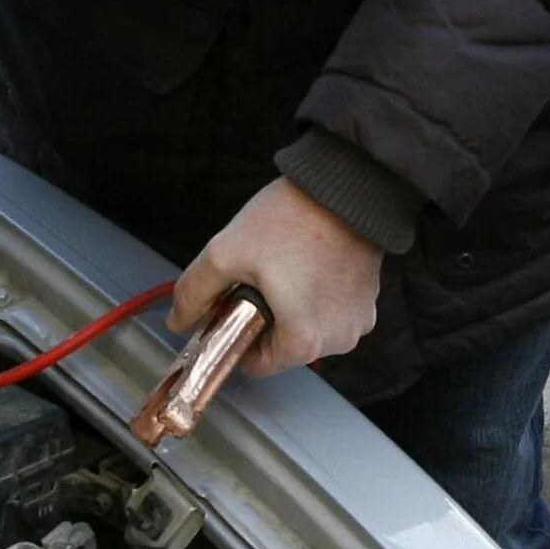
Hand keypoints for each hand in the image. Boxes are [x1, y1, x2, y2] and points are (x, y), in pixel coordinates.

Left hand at [170, 178, 383, 375]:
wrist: (345, 185)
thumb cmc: (293, 218)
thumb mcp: (226, 252)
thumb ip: (194, 293)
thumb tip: (178, 321)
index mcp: (304, 341)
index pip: (257, 364)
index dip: (237, 336)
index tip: (234, 306)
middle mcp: (337, 340)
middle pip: (284, 346)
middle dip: (266, 319)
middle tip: (260, 278)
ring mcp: (359, 320)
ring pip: (309, 327)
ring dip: (293, 306)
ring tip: (288, 265)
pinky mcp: (370, 299)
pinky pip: (332, 310)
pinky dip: (317, 294)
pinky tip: (309, 262)